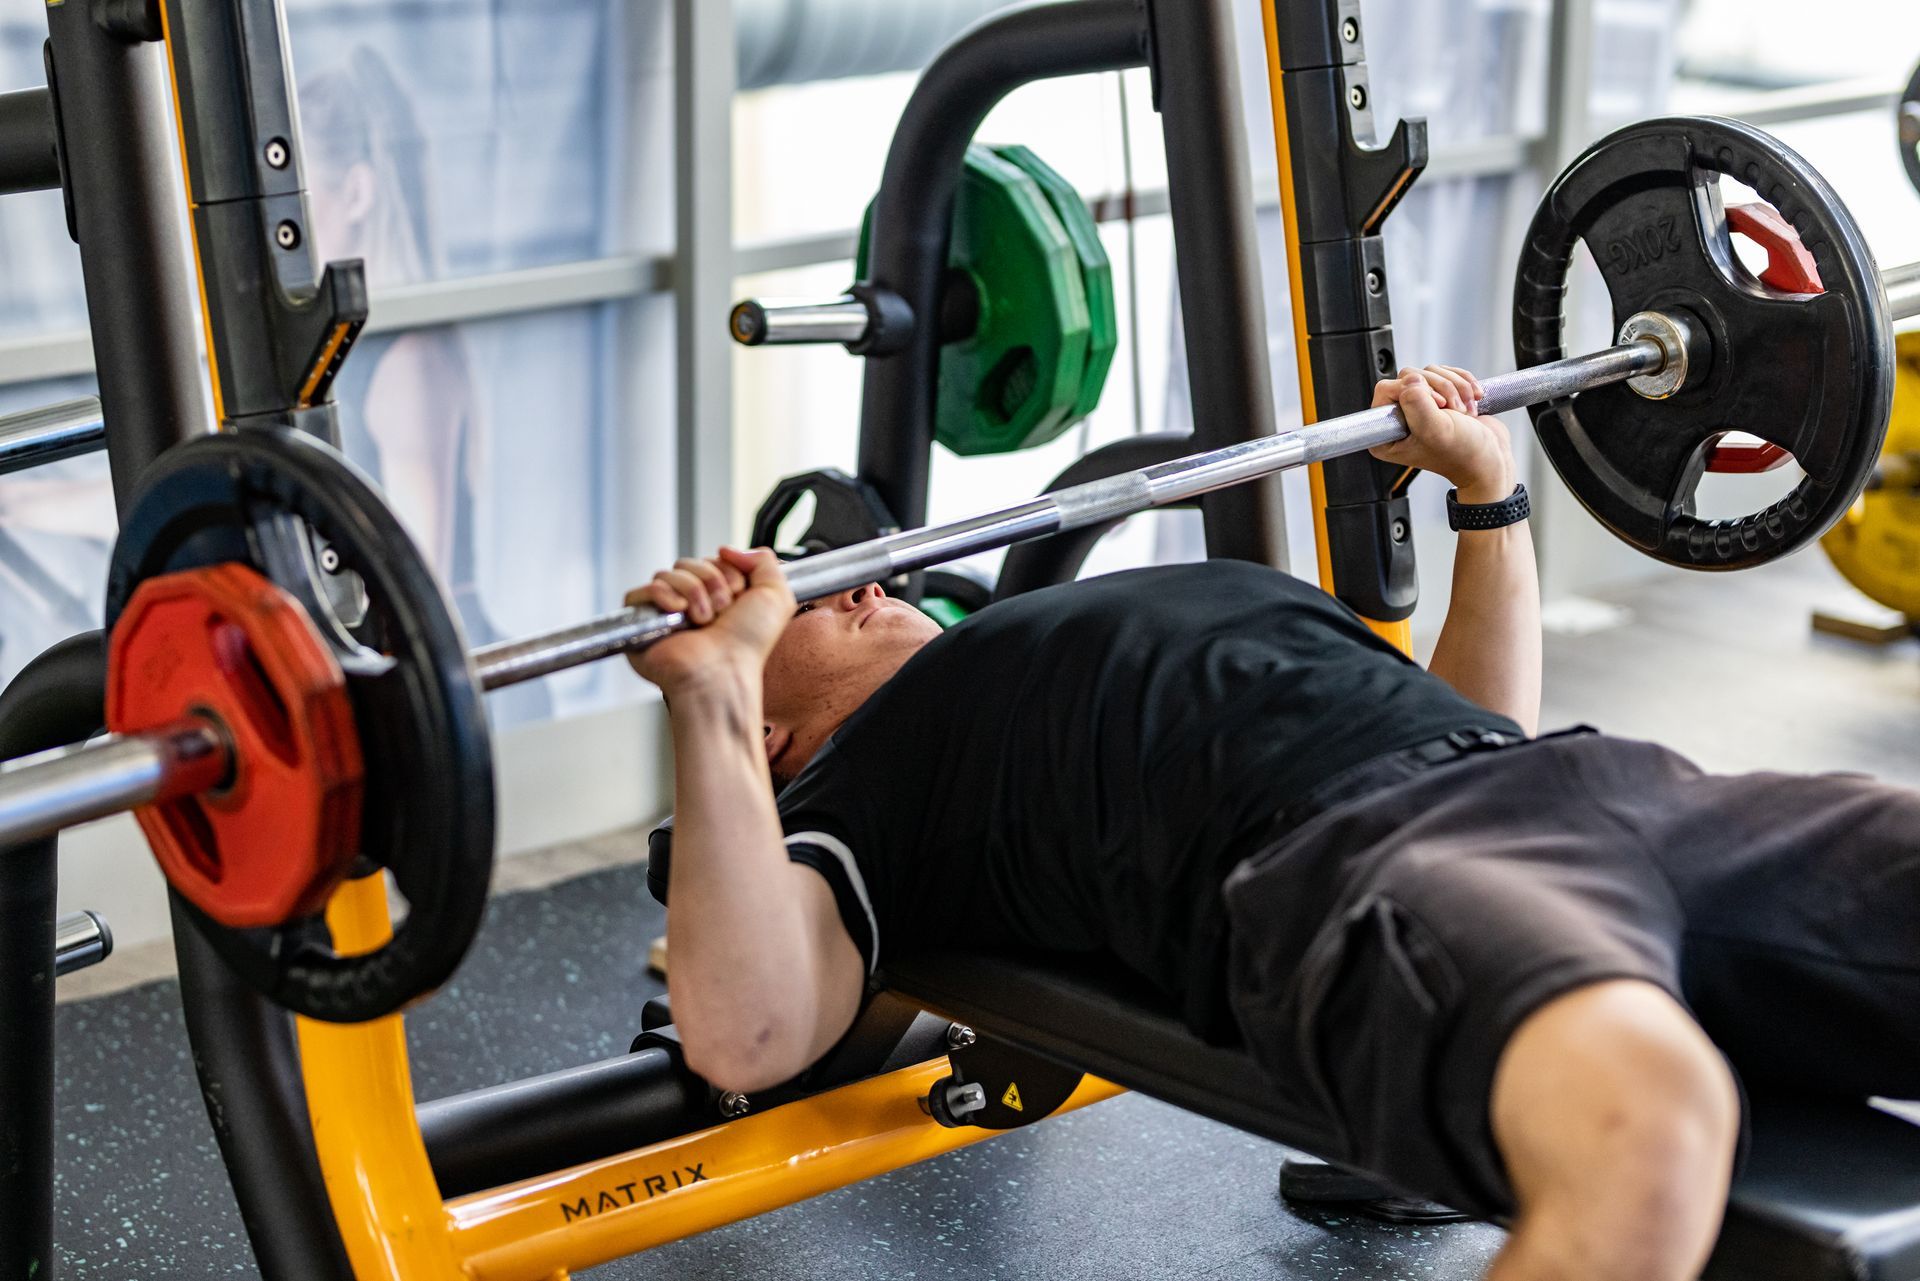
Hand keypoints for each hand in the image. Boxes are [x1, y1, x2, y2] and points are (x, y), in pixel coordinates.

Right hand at [626, 547, 796, 692]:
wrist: (724, 669)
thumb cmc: (748, 642)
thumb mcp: (776, 594)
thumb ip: (763, 560)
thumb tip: (726, 549)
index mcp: (717, 598)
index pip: (709, 560)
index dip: (726, 570)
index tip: (738, 593)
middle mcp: (691, 604)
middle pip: (688, 563)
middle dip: (711, 580)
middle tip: (722, 608)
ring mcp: (665, 613)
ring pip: (667, 574)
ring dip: (692, 591)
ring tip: (703, 618)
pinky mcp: (643, 623)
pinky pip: (640, 592)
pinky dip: (662, 595)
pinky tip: (679, 612)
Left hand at [1367, 366, 1514, 503]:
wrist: (1490, 458)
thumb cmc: (1463, 454)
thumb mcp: (1435, 430)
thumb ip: (1416, 404)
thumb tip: (1410, 379)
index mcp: (1387, 434)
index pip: (1386, 389)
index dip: (1414, 390)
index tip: (1437, 406)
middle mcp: (1399, 418)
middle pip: (1409, 376)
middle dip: (1440, 388)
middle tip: (1455, 410)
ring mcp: (1419, 406)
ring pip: (1429, 373)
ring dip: (1455, 387)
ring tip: (1466, 411)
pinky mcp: (1438, 396)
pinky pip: (1444, 373)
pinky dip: (1463, 382)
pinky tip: (1472, 401)